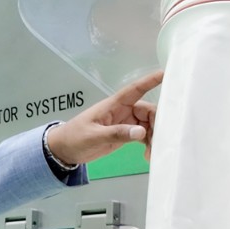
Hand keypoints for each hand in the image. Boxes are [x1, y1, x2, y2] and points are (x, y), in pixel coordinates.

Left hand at [47, 70, 163, 165]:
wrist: (64, 150)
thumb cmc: (75, 137)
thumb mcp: (94, 136)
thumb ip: (117, 133)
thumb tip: (141, 131)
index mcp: (114, 105)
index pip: (135, 90)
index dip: (150, 81)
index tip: (166, 74)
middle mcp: (123, 111)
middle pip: (148, 111)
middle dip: (157, 123)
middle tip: (160, 140)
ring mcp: (125, 123)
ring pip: (148, 125)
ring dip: (154, 137)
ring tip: (152, 153)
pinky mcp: (125, 134)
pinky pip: (143, 135)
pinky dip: (149, 143)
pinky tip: (148, 155)